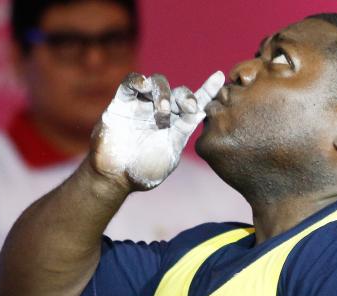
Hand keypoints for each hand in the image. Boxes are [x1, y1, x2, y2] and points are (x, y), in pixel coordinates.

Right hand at [91, 71, 223, 189]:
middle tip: (189, 108)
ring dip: (163, 92)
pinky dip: (138, 80)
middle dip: (186, 96)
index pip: (195, 102)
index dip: (208, 89)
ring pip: (157, 82)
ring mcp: (142, 105)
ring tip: (161, 110)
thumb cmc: (144, 171)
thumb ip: (184, 132)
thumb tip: (202, 111)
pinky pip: (130, 83)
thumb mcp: (170, 152)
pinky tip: (143, 86)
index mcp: (176, 124)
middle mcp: (161, 112)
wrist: (116, 177)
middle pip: (178, 91)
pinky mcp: (121, 103)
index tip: (220, 77)